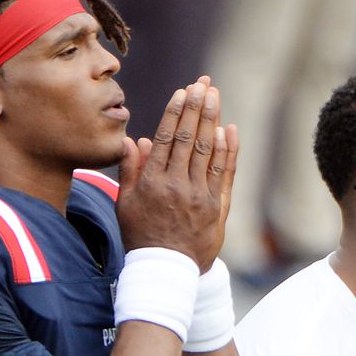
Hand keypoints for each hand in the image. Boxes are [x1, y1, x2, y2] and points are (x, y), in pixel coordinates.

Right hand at [118, 77, 237, 271]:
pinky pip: (224, 173)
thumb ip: (130, 171)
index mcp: (153, 182)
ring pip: (209, 151)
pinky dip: (228, 150)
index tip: (183, 92)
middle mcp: (178, 185)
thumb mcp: (126, 204)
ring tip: (215, 96)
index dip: (176, 112)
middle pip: (190, 138)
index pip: (167, 139)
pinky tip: (229, 129)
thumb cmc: (141, 237)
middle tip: (203, 84)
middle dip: (197, 107)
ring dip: (213, 120)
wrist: (166, 271)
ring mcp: (200, 195)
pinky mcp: (217, 207)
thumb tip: (135, 140)